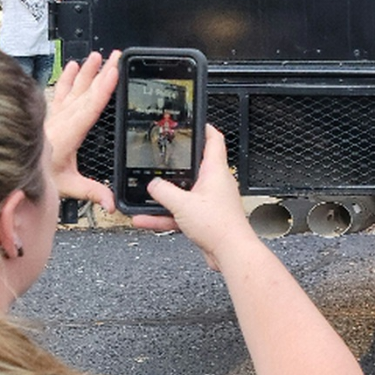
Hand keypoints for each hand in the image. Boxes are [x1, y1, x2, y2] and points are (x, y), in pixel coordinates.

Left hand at [45, 50, 119, 211]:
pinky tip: (73, 67)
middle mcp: (62, 120)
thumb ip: (91, 192)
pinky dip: (68, 78)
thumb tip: (111, 203)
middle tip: (115, 56)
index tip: (114, 71)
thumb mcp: (67, 186)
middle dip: (102, 72)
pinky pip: (60, 92)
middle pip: (86, 91)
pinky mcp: (50, 115)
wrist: (9, 171)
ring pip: (74, 88)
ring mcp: (55, 115)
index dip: (104, 88)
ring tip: (98, 56)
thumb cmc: (37, 177)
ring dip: (87, 72)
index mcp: (69, 132)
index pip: (91, 106)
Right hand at [134, 126, 255, 266]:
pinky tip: (145, 219)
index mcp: (215, 171)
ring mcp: (210, 201)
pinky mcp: (205, 218)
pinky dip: (164, 215)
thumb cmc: (219, 226)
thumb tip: (153, 184)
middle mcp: (215, 183)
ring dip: (164, 195)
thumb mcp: (183, 204)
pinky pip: (181, 212)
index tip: (193, 122)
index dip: (204, 128)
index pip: (214, 140)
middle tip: (161, 156)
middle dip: (176, 163)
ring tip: (144, 195)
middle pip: (194, 166)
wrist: (230, 253)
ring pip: (183, 192)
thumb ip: (164, 191)